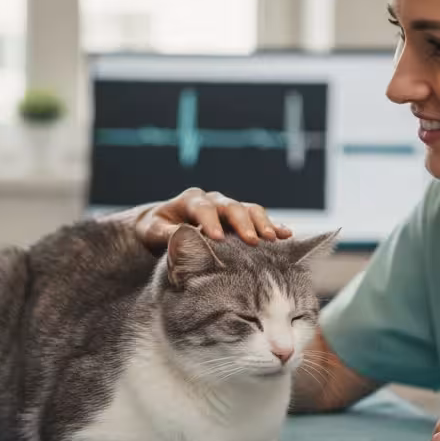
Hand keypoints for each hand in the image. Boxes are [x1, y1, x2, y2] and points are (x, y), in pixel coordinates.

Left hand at [133, 187, 292, 249]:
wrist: (164, 223)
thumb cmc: (157, 228)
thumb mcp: (153, 230)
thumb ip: (165, 233)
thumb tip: (177, 236)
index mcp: (191, 200)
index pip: (203, 207)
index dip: (210, 221)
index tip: (216, 238)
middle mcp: (213, 200)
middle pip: (231, 206)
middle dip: (242, 223)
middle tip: (252, 241)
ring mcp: (229, 208)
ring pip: (249, 209)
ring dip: (262, 223)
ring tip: (272, 239)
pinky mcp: (240, 218)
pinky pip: (259, 219)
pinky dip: (272, 225)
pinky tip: (286, 234)